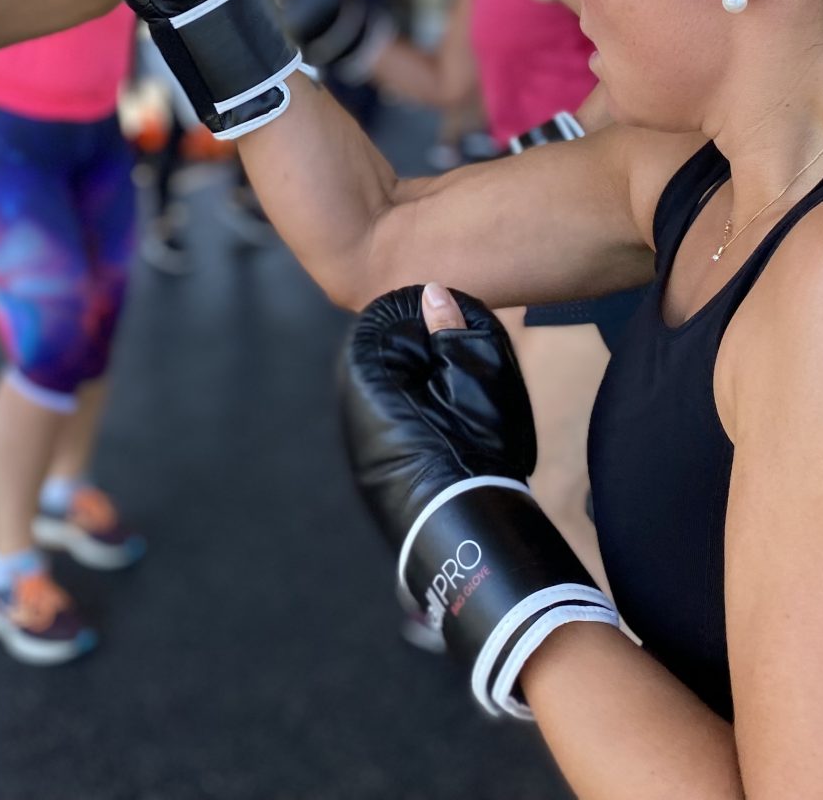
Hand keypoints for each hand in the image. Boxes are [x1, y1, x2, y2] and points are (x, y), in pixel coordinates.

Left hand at [342, 282, 617, 719]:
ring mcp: (356, 446)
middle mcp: (349, 409)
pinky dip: (408, 423)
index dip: (412, 321)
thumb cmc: (473, 446)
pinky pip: (384, 431)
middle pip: (375, 363)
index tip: (443, 326)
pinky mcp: (369, 474)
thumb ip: (450, 330)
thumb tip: (431, 291)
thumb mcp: (473, 375)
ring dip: (409, 392)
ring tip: (450, 401)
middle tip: (452, 365)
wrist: (464, 531)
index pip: (376, 325)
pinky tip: (439, 432)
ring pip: (379, 398)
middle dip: (410, 358)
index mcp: (364, 375)